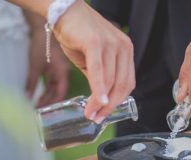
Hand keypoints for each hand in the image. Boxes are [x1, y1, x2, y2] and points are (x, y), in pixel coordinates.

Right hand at [9, 0, 134, 122]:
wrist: (63, 11)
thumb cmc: (77, 34)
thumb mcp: (92, 59)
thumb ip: (99, 76)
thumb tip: (99, 100)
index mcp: (125, 51)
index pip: (127, 83)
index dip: (117, 102)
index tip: (104, 115)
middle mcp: (123, 47)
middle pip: (122, 85)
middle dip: (109, 106)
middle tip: (96, 118)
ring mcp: (111, 44)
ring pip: (110, 81)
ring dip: (100, 102)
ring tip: (90, 114)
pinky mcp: (96, 42)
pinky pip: (99, 71)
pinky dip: (98, 89)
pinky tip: (95, 102)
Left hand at [25, 24, 70, 107]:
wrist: (42, 27)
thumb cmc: (41, 44)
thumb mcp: (35, 65)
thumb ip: (32, 83)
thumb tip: (28, 99)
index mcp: (63, 72)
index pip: (61, 94)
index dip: (55, 104)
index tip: (47, 113)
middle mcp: (64, 73)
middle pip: (58, 93)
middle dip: (49, 103)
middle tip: (40, 113)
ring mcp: (60, 70)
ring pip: (55, 89)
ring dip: (47, 97)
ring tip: (37, 107)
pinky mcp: (55, 68)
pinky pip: (53, 83)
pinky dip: (46, 90)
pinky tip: (39, 97)